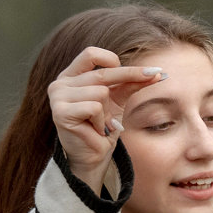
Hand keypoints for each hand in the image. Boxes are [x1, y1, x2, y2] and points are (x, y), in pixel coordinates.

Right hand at [48, 47, 165, 191]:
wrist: (94, 157)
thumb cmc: (102, 128)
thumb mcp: (118, 101)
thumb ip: (130, 84)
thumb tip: (155, 72)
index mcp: (71, 76)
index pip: (90, 55)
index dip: (112, 58)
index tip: (138, 69)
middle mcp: (61, 83)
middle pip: (102, 73)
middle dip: (129, 76)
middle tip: (154, 76)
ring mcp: (58, 97)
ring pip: (100, 92)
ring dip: (108, 112)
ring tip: (101, 124)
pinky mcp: (61, 112)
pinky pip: (94, 107)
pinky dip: (101, 121)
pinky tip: (95, 130)